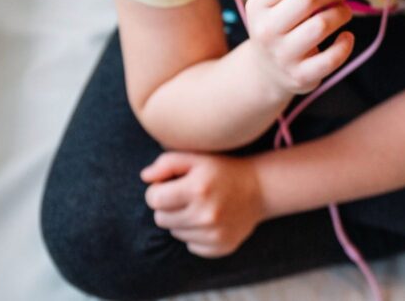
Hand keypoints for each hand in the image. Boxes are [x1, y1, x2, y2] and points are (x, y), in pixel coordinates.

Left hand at [141, 152, 264, 257]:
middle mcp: (206, 215)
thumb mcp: (196, 157)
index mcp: (197, 189)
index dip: (158, 190)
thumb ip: (167, 162)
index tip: (170, 184)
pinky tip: (209, 220)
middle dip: (168, 206)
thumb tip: (145, 177)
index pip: (153, 199)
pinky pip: (191, 246)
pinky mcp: (220, 247)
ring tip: (199, 206)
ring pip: (175, 233)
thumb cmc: (221, 169)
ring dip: (181, 221)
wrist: (259, 188)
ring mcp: (214, 234)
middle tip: (185, 195)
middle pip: (161, 219)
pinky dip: (195, 234)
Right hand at [244, 0, 354, 94]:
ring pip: (321, 25)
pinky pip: (332, 58)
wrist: (267, 71)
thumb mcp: (274, 1)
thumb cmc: (279, 24)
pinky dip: (346, 44)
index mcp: (258, 5)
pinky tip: (346, 37)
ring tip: (344, 12)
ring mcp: (283, 56)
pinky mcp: (301, 76)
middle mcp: (265, 30)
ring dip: (342, 13)